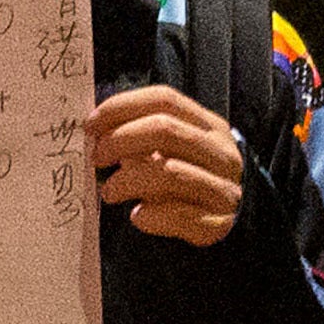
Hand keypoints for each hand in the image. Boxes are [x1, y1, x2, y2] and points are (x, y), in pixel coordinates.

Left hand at [91, 85, 248, 250]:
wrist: (233, 220)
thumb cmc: (191, 180)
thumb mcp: (176, 151)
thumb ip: (145, 136)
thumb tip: (96, 130)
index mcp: (209, 125)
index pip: (164, 99)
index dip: (122, 106)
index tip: (91, 125)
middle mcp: (221, 152)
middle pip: (166, 130)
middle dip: (121, 140)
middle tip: (97, 157)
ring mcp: (224, 188)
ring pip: (170, 172)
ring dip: (129, 180)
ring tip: (109, 192)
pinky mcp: (219, 223)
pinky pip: (180, 216)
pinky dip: (151, 216)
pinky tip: (138, 216)